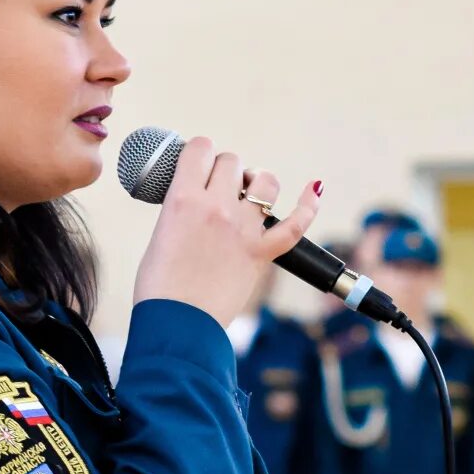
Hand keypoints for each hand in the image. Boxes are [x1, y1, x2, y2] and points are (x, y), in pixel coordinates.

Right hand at [132, 136, 321, 323]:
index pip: (201, 148)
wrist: (177, 324)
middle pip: (232, 162)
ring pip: (265, 183)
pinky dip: (309, 204)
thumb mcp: (161, 234)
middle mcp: (216, 207)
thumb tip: (196, 203)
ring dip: (258, 184)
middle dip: (227, 171)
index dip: (201, 153)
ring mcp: (243, 229)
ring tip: (251, 196)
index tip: (200, 165)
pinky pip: (297, 223)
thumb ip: (181, 211)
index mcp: (183, 198)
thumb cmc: (159, 287)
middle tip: (220, 190)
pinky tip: (315, 188)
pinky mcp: (262, 253)